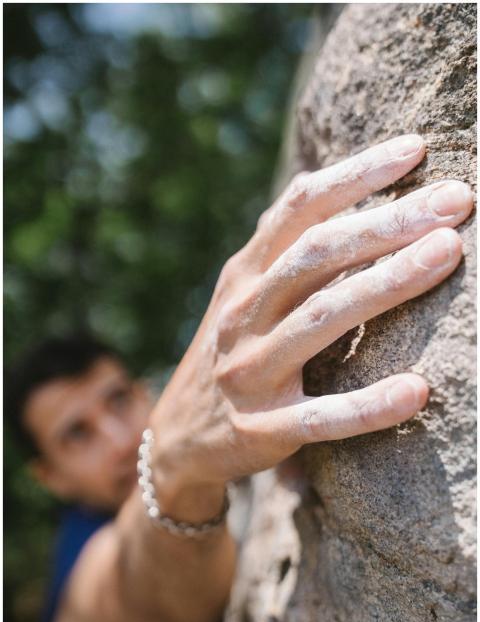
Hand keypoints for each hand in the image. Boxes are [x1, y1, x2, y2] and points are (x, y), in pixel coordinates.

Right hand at [150, 134, 472, 488]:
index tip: (417, 150)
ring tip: (448, 253)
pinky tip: (417, 390)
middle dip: (387, 222)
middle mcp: (242, 314)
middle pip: (316, 254)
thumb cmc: (233, 355)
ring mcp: (249, 372)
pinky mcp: (260, 429)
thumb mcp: (244, 296)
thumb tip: (347, 194)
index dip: (356, 174)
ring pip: (321, 319)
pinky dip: (368, 405)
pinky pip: (321, 416)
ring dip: (387, 283)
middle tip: (457, 199)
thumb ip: (286, 255)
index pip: (299, 208)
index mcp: (244, 276)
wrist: (180, 436)